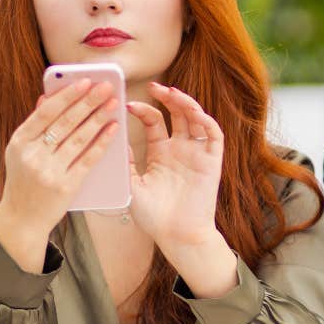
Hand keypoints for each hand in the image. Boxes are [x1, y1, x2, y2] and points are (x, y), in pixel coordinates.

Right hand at [0, 79, 118, 270]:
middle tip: (107, 87)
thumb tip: (48, 96)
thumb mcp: (21, 152)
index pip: (46, 112)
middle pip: (66, 122)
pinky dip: (102, 142)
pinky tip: (113, 128)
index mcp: (19, 142)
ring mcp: (49, 172)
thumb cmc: (25, 179)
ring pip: (79, 138)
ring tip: (113, 103)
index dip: (68, 95)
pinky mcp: (66, 185)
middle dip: (88, 102)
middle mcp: (32, 156)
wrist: (23, 219)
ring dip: (99, 118)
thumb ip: (35, 125)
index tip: (86, 81)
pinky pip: (89, 159)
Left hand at [127, 84, 236, 297]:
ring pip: (196, 119)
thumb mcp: (131, 186)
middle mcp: (181, 149)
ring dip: (186, 104)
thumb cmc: (154, 217)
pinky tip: (194, 114)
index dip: (144, 110)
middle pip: (177, 114)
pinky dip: (206, 121)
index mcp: (161, 153)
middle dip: (167, 98)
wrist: (177, 236)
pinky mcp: (212, 161)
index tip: (127, 105)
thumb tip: (110, 139)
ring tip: (172, 94)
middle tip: (154, 87)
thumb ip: (124, 163)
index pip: (155, 122)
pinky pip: (213, 135)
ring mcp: (197, 153)